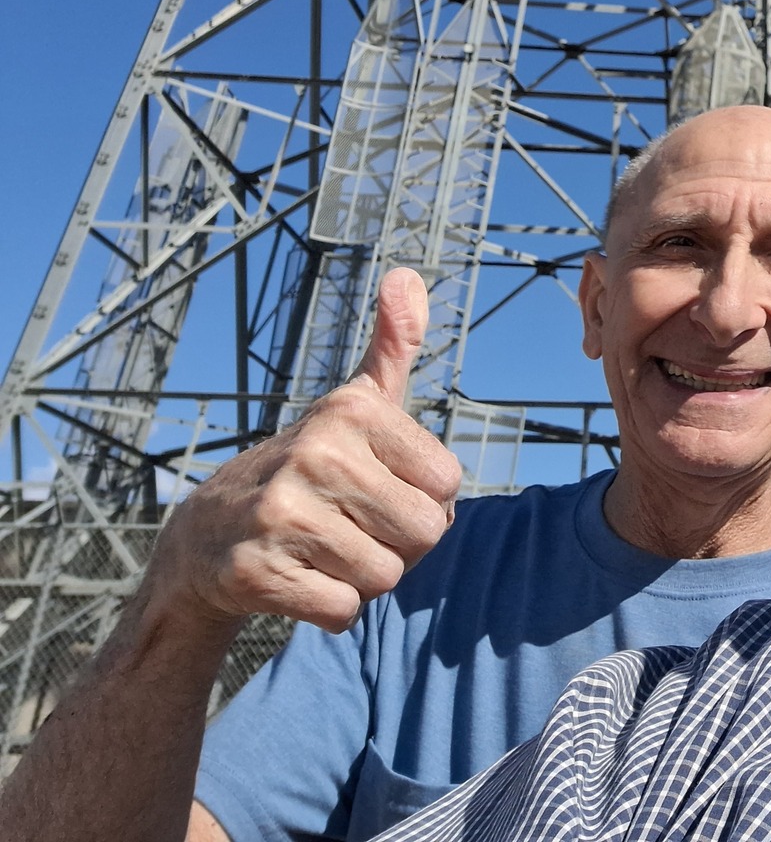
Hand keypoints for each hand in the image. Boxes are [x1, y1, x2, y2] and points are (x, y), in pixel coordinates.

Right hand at [147, 269, 464, 634]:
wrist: (204, 538)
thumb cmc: (307, 469)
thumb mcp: (354, 403)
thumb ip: (393, 346)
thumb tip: (408, 276)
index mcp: (352, 410)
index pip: (448, 487)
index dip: (421, 502)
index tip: (376, 489)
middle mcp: (315, 452)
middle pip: (424, 536)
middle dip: (397, 546)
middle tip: (349, 527)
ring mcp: (279, 512)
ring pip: (385, 577)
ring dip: (361, 577)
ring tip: (320, 550)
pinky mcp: (253, 573)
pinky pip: (344, 611)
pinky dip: (330, 609)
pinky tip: (296, 580)